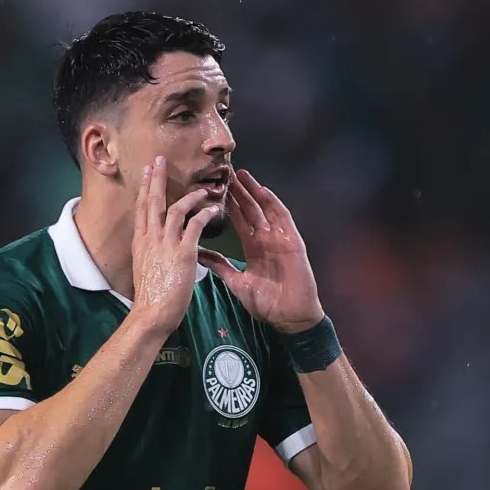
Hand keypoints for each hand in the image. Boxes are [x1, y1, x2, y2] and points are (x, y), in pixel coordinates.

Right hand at [131, 156, 218, 334]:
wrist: (152, 313)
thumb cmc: (151, 297)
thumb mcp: (145, 269)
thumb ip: (151, 254)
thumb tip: (155, 249)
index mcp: (140, 243)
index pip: (141, 209)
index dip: (144, 189)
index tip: (146, 173)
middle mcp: (150, 239)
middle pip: (152, 202)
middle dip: (155, 180)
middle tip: (159, 160)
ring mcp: (166, 244)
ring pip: (174, 209)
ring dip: (188, 196)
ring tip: (201, 188)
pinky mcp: (183, 252)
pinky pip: (194, 226)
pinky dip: (204, 214)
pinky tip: (212, 209)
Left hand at [198, 170, 323, 333]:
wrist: (289, 318)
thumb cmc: (266, 303)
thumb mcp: (236, 282)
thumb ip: (219, 266)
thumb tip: (196, 253)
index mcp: (253, 247)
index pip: (238, 219)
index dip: (227, 204)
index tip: (213, 188)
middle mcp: (266, 239)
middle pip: (250, 209)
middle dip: (238, 191)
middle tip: (224, 172)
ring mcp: (280, 239)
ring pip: (265, 209)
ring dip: (254, 191)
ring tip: (241, 175)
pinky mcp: (293, 243)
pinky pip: (283, 220)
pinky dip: (273, 205)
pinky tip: (262, 191)